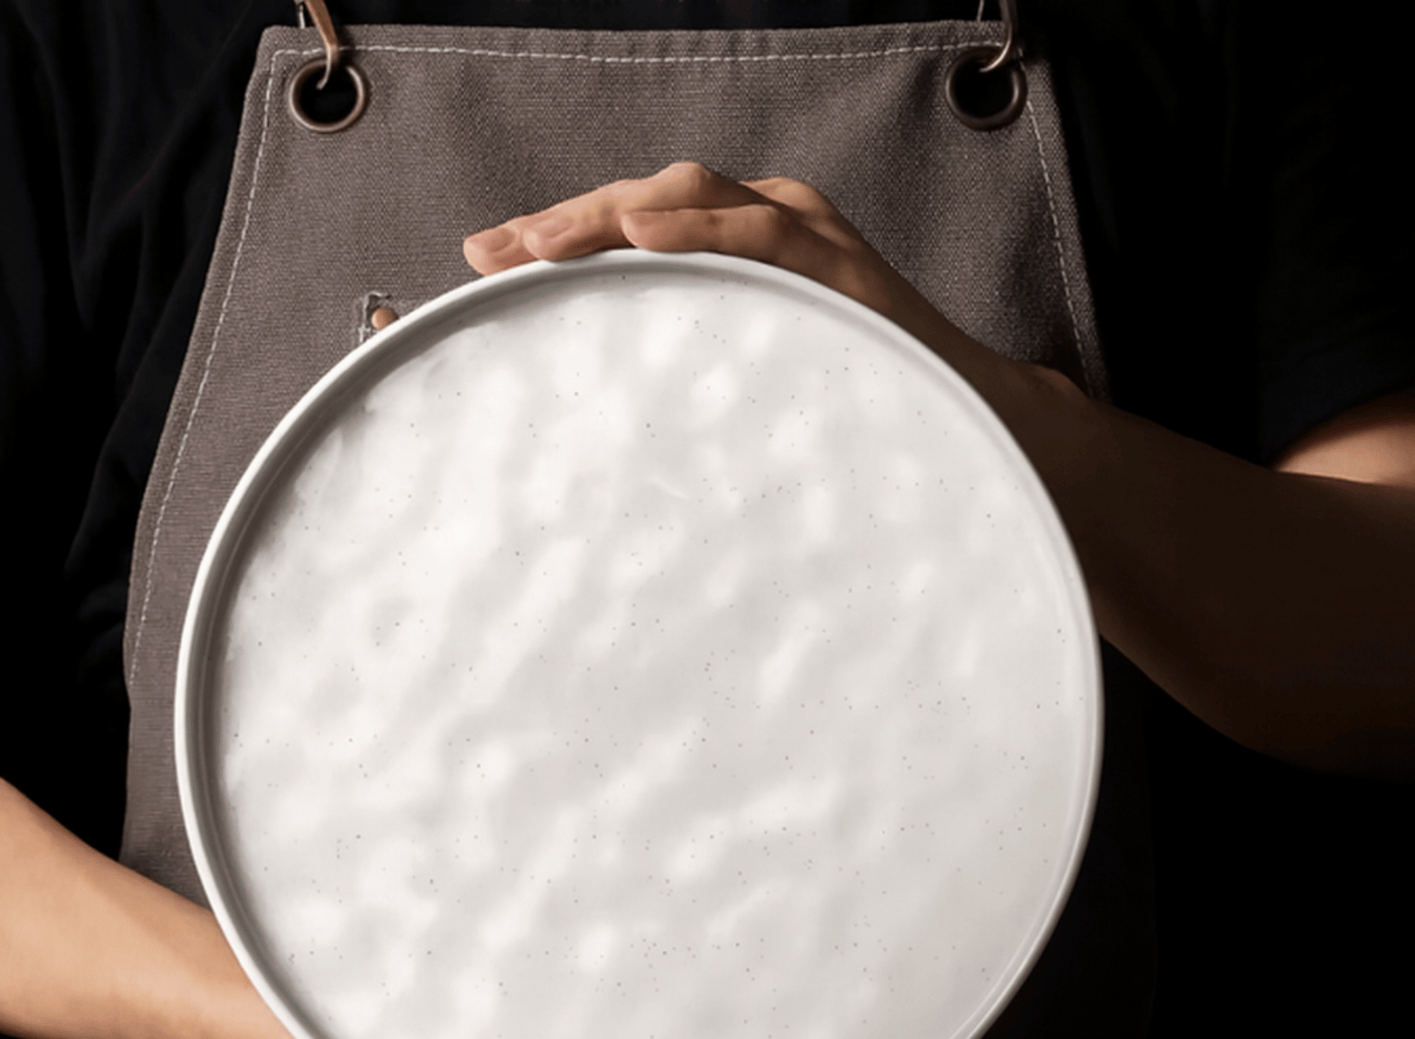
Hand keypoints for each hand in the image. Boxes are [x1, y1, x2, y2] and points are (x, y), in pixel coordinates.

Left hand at [463, 161, 982, 370]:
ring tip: (537, 244)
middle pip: (644, 201)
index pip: (632, 230)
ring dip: (608, 217)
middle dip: (560, 224)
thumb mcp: (750, 383)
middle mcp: (767, 226)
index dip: (557, 242)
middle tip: (487, 255)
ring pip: (691, 198)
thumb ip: (690, 375)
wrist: (970, 419)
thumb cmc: (856, 407)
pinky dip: (699, 230)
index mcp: (739, 253)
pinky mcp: (840, 264)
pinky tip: (640, 236)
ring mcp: (806, 235)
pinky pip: (762, 231)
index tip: (483, 267)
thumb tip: (605, 426)